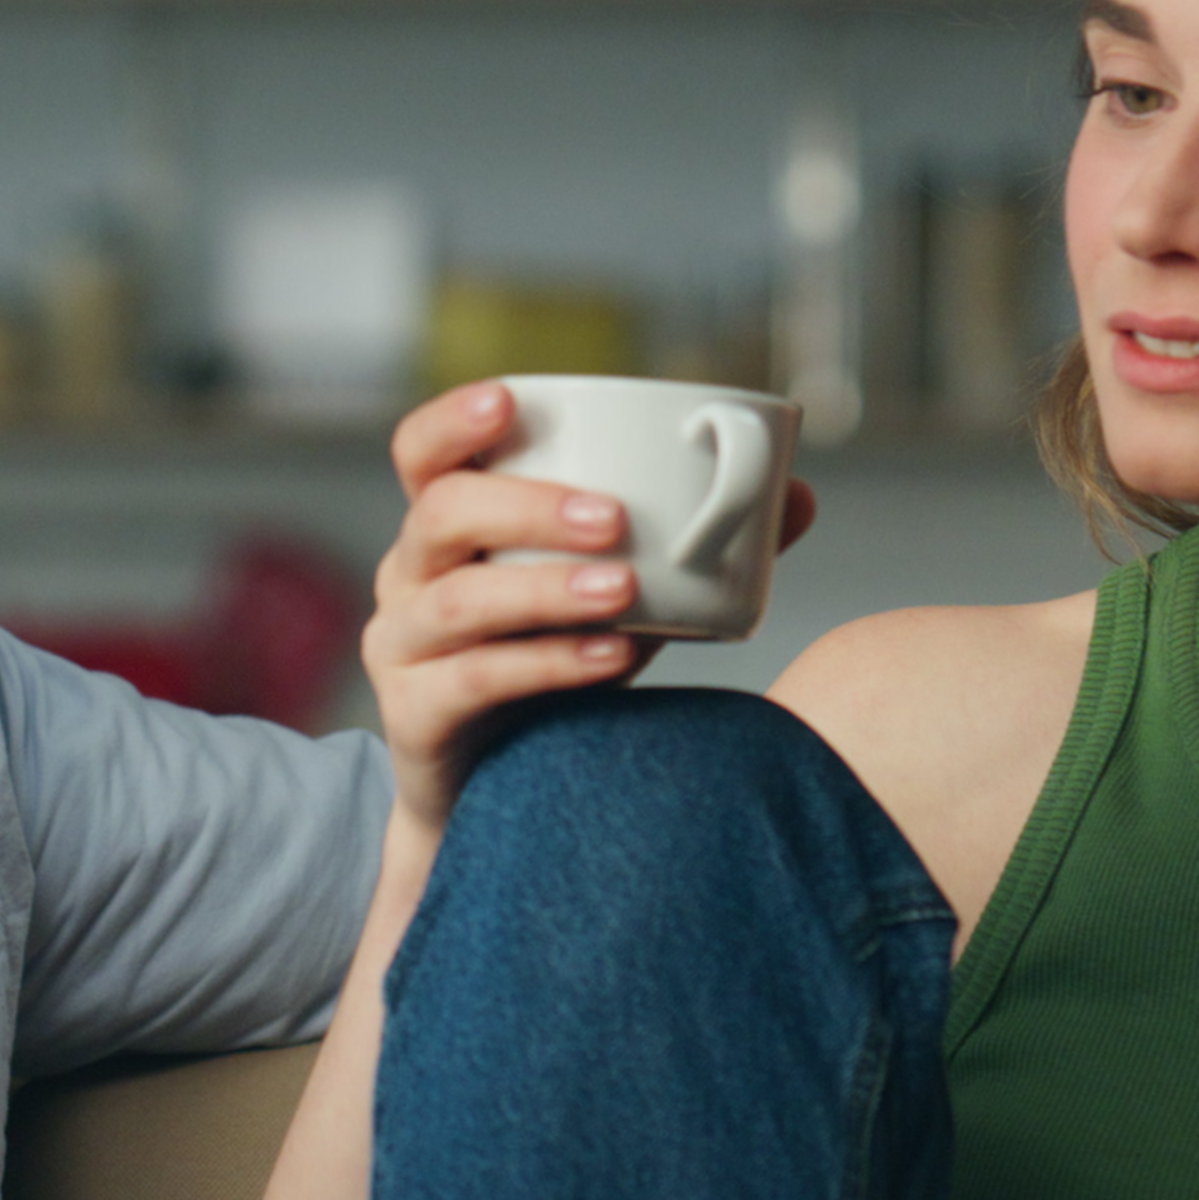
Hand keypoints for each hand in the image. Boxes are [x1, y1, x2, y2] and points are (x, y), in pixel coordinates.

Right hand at [366, 382, 816, 839]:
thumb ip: (691, 549)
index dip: (454, 420)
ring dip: (545, 589)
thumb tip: (795, 494)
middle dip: (529, 508)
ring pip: (458, 601)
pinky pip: (476, 680)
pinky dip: (549, 663)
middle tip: (615, 517)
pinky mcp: (415, 715)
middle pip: (441, 515)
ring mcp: (403, 647)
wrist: (494, 797)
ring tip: (624, 588)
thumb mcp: (615, 598)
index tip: (510, 402)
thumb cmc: (553, 667)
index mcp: (447, 528)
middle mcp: (409, 576)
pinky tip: (612, 654)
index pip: (421, 453)